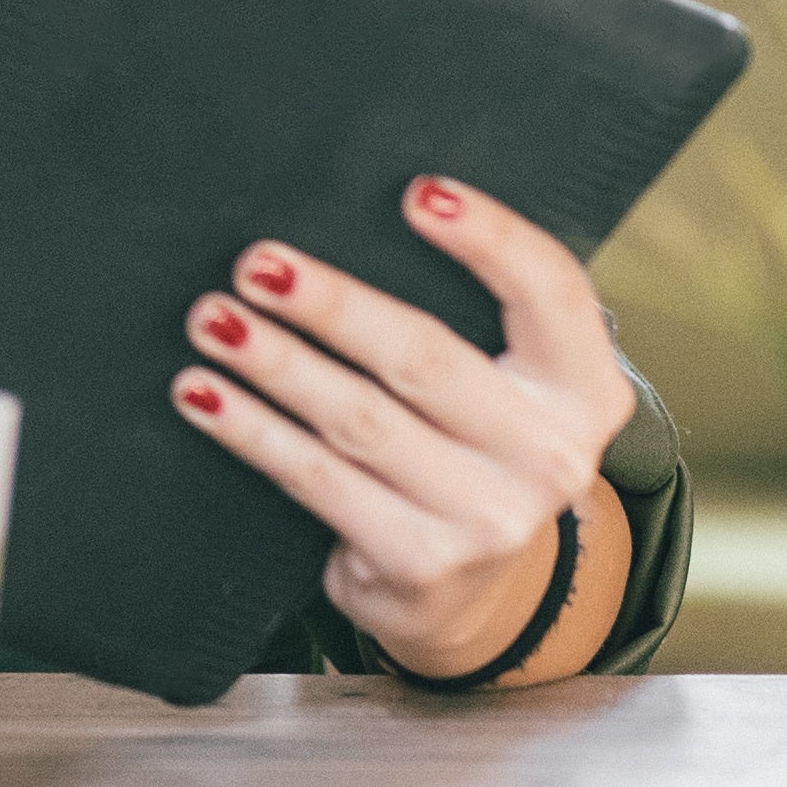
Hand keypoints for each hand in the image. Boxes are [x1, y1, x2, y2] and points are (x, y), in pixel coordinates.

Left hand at [169, 175, 638, 684]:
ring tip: (213, 320)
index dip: (490, 238)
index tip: (416, 192)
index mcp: (582, 390)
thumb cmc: (468, 449)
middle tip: (258, 263)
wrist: (468, 594)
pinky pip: (316, 480)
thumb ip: (472, 319)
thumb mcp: (504, 387)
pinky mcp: (419, 562)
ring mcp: (487, 518)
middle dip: (332, 304)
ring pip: (358, 419)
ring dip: (275, 363)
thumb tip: (347, 218)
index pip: (551, 294)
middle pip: (426, 358)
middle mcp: (549, 456)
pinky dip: (252, 431)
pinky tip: (203, 396)